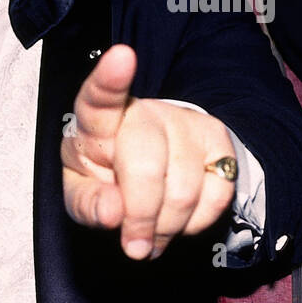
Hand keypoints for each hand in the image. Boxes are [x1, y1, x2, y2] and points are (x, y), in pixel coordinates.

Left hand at [62, 44, 237, 259]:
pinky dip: (196, 223)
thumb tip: (113, 213)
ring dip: (167, 227)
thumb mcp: (82, 192)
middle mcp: (145, 112)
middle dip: (140, 217)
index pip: (101, 96)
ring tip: (153, 235)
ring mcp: (185, 123)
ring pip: (184, 189)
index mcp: (99, 120)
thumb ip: (88, 204)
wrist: (151, 170)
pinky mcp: (218, 141)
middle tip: (134, 245)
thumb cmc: (107, 177)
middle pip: (147, 167)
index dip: (111, 78)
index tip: (121, 57)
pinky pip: (217, 195)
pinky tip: (179, 220)